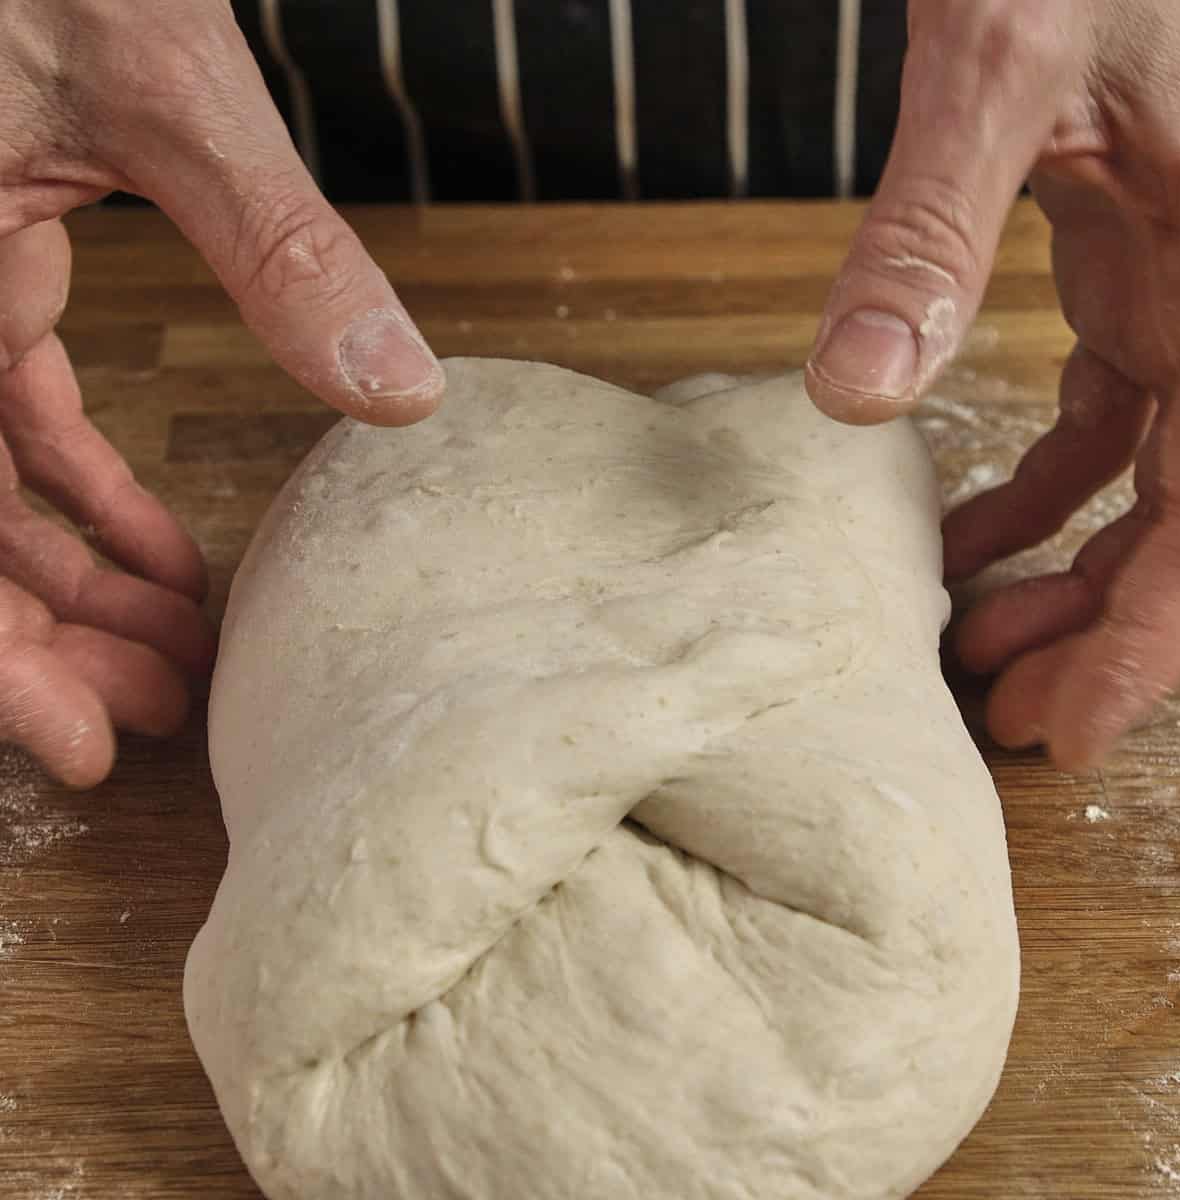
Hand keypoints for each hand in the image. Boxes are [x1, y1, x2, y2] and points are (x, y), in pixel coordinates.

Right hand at [0, 1, 443, 785]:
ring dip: (72, 580)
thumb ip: (279, 248)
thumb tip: (401, 391)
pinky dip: (78, 491)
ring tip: (171, 653)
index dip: (0, 660)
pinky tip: (154, 553)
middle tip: (153, 718)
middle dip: (50, 640)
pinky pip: (7, 412)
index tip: (80, 750)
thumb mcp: (165, 87)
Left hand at [805, 0, 1179, 770]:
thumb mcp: (1001, 62)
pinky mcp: (1136, 277)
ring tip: (974, 650)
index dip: (1153, 641)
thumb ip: (931, 231)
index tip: (1066, 730)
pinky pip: (1107, 425)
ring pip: (1155, 490)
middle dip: (1106, 635)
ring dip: (1073, 580)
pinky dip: (1040, 498)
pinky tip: (968, 543)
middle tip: (1000, 716)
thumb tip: (853, 394)